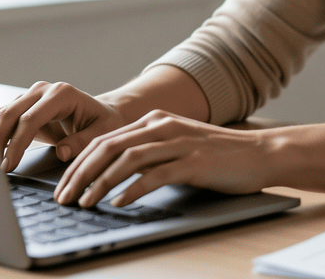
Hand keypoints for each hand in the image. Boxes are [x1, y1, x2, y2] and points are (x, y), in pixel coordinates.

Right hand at [0, 81, 129, 171]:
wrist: (101, 113)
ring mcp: (30, 96)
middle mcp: (42, 90)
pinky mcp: (22, 106)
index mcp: (62, 94)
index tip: (10, 166)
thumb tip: (62, 152)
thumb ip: (82, 142)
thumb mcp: (102, 133)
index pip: (30, 119)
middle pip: (8, 114)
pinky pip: (0, 119)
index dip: (17, 144)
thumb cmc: (104, 123)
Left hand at [54, 110, 276, 207]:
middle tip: (64, 198)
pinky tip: (118, 202)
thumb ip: (148, 153)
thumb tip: (111, 175)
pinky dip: (132, 189)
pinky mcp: (194, 162)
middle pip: (108, 147)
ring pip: (127, 159)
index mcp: (155, 121)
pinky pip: (155, 175)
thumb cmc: (218, 155)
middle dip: (80, 173)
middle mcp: (163, 127)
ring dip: (100, 182)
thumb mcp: (176, 146)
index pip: (104, 140)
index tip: (63, 186)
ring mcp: (178, 143)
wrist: (261, 153)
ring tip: (84, 202)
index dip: (78, 163)